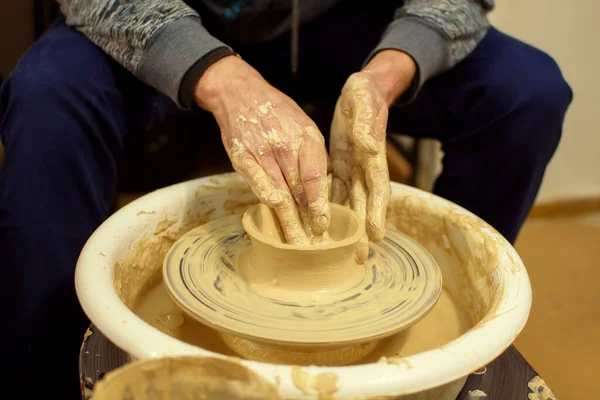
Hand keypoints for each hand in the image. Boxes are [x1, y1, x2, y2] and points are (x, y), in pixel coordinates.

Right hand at [194, 56, 329, 244]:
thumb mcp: (304, 125)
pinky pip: (257, 184)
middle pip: (299, 190)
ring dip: (289, 221)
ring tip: (297, 243)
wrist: (240, 93)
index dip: (319, 204)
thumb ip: (314, 155)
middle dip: (307, 220)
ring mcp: (262, 152)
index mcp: (306, 136)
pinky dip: (268, 203)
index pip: (315, 177)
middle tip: (314, 245)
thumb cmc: (277, 111)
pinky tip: (275, 220)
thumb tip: (324, 188)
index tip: (323, 225)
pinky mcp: (242, 158)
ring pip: (279, 193)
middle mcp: (285, 144)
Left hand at [330, 50, 415, 261]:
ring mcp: (352, 169)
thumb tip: (369, 146)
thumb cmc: (366, 93)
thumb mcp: (365, 101)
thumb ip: (367, 125)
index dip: (378, 213)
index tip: (377, 235)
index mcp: (373, 155)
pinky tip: (320, 224)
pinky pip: (333, 189)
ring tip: (339, 251)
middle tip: (358, 257)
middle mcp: (365, 168)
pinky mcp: (339, 165)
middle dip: (362, 231)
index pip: (378, 188)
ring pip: (349, 202)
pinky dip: (328, 207)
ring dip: (345, 226)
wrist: (361, 89)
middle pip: (365, 204)